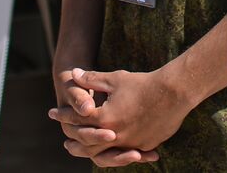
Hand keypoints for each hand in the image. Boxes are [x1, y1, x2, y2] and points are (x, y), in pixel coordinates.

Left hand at [49, 67, 189, 161]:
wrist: (173, 92)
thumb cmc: (142, 83)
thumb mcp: (114, 79)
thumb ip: (91, 79)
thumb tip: (73, 72)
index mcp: (104, 118)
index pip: (77, 118)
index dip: (63, 115)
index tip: (52, 113)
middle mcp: (115, 134)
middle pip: (88, 143)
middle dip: (75, 143)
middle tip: (66, 144)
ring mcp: (130, 142)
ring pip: (106, 153)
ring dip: (93, 153)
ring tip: (86, 151)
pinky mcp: (144, 145)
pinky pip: (126, 153)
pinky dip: (116, 154)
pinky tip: (113, 152)